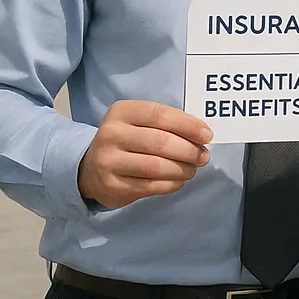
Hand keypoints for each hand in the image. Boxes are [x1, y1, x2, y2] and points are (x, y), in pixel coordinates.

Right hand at [77, 100, 211, 208]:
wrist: (91, 167)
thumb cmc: (129, 140)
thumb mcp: (142, 122)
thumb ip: (168, 124)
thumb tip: (203, 135)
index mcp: (122, 112)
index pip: (160, 115)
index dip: (188, 125)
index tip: (207, 135)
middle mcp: (111, 134)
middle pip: (160, 142)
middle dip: (189, 150)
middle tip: (203, 156)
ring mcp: (108, 161)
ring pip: (156, 167)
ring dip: (182, 169)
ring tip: (192, 169)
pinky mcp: (111, 185)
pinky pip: (150, 186)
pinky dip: (171, 184)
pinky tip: (178, 180)